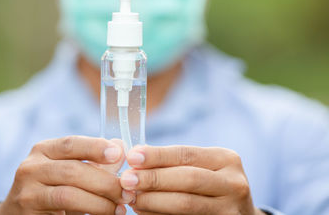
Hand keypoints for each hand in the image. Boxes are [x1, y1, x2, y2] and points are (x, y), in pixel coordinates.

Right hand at [0, 136, 133, 214]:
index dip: (95, 147)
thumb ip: (94, 159)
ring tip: (118, 209)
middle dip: (105, 182)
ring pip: (68, 195)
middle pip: (72, 170)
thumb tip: (120, 146)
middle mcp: (31, 168)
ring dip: (99, 203)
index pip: (70, 143)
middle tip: (127, 193)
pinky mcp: (29, 214)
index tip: (119, 154)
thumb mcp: (70, 169)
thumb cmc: (52, 187)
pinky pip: (62, 214)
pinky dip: (87, 214)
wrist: (20, 213)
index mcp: (43, 150)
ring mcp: (27, 193)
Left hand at [120, 145, 264, 214]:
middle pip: (188, 178)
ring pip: (186, 204)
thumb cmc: (210, 184)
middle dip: (153, 178)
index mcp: (226, 159)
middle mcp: (233, 183)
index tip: (132, 157)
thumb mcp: (202, 166)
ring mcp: (230, 209)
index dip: (158, 155)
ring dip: (153, 201)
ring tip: (132, 198)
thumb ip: (174, 162)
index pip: (187, 154)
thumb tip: (136, 158)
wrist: (236, 212)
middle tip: (127, 180)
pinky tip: (144, 212)